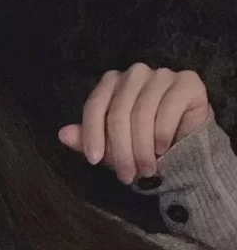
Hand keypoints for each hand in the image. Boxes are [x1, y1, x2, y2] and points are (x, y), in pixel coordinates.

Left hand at [58, 64, 210, 183]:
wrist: (185, 147)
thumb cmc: (142, 145)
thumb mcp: (110, 147)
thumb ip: (87, 140)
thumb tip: (62, 134)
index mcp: (112, 83)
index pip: (95, 105)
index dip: (92, 134)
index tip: (93, 161)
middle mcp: (135, 73)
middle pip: (118, 112)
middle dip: (120, 150)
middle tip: (126, 176)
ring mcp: (162, 75)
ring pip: (142, 114)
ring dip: (142, 149)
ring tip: (145, 170)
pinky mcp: (187, 82)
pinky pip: (168, 110)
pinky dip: (162, 135)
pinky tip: (163, 150)